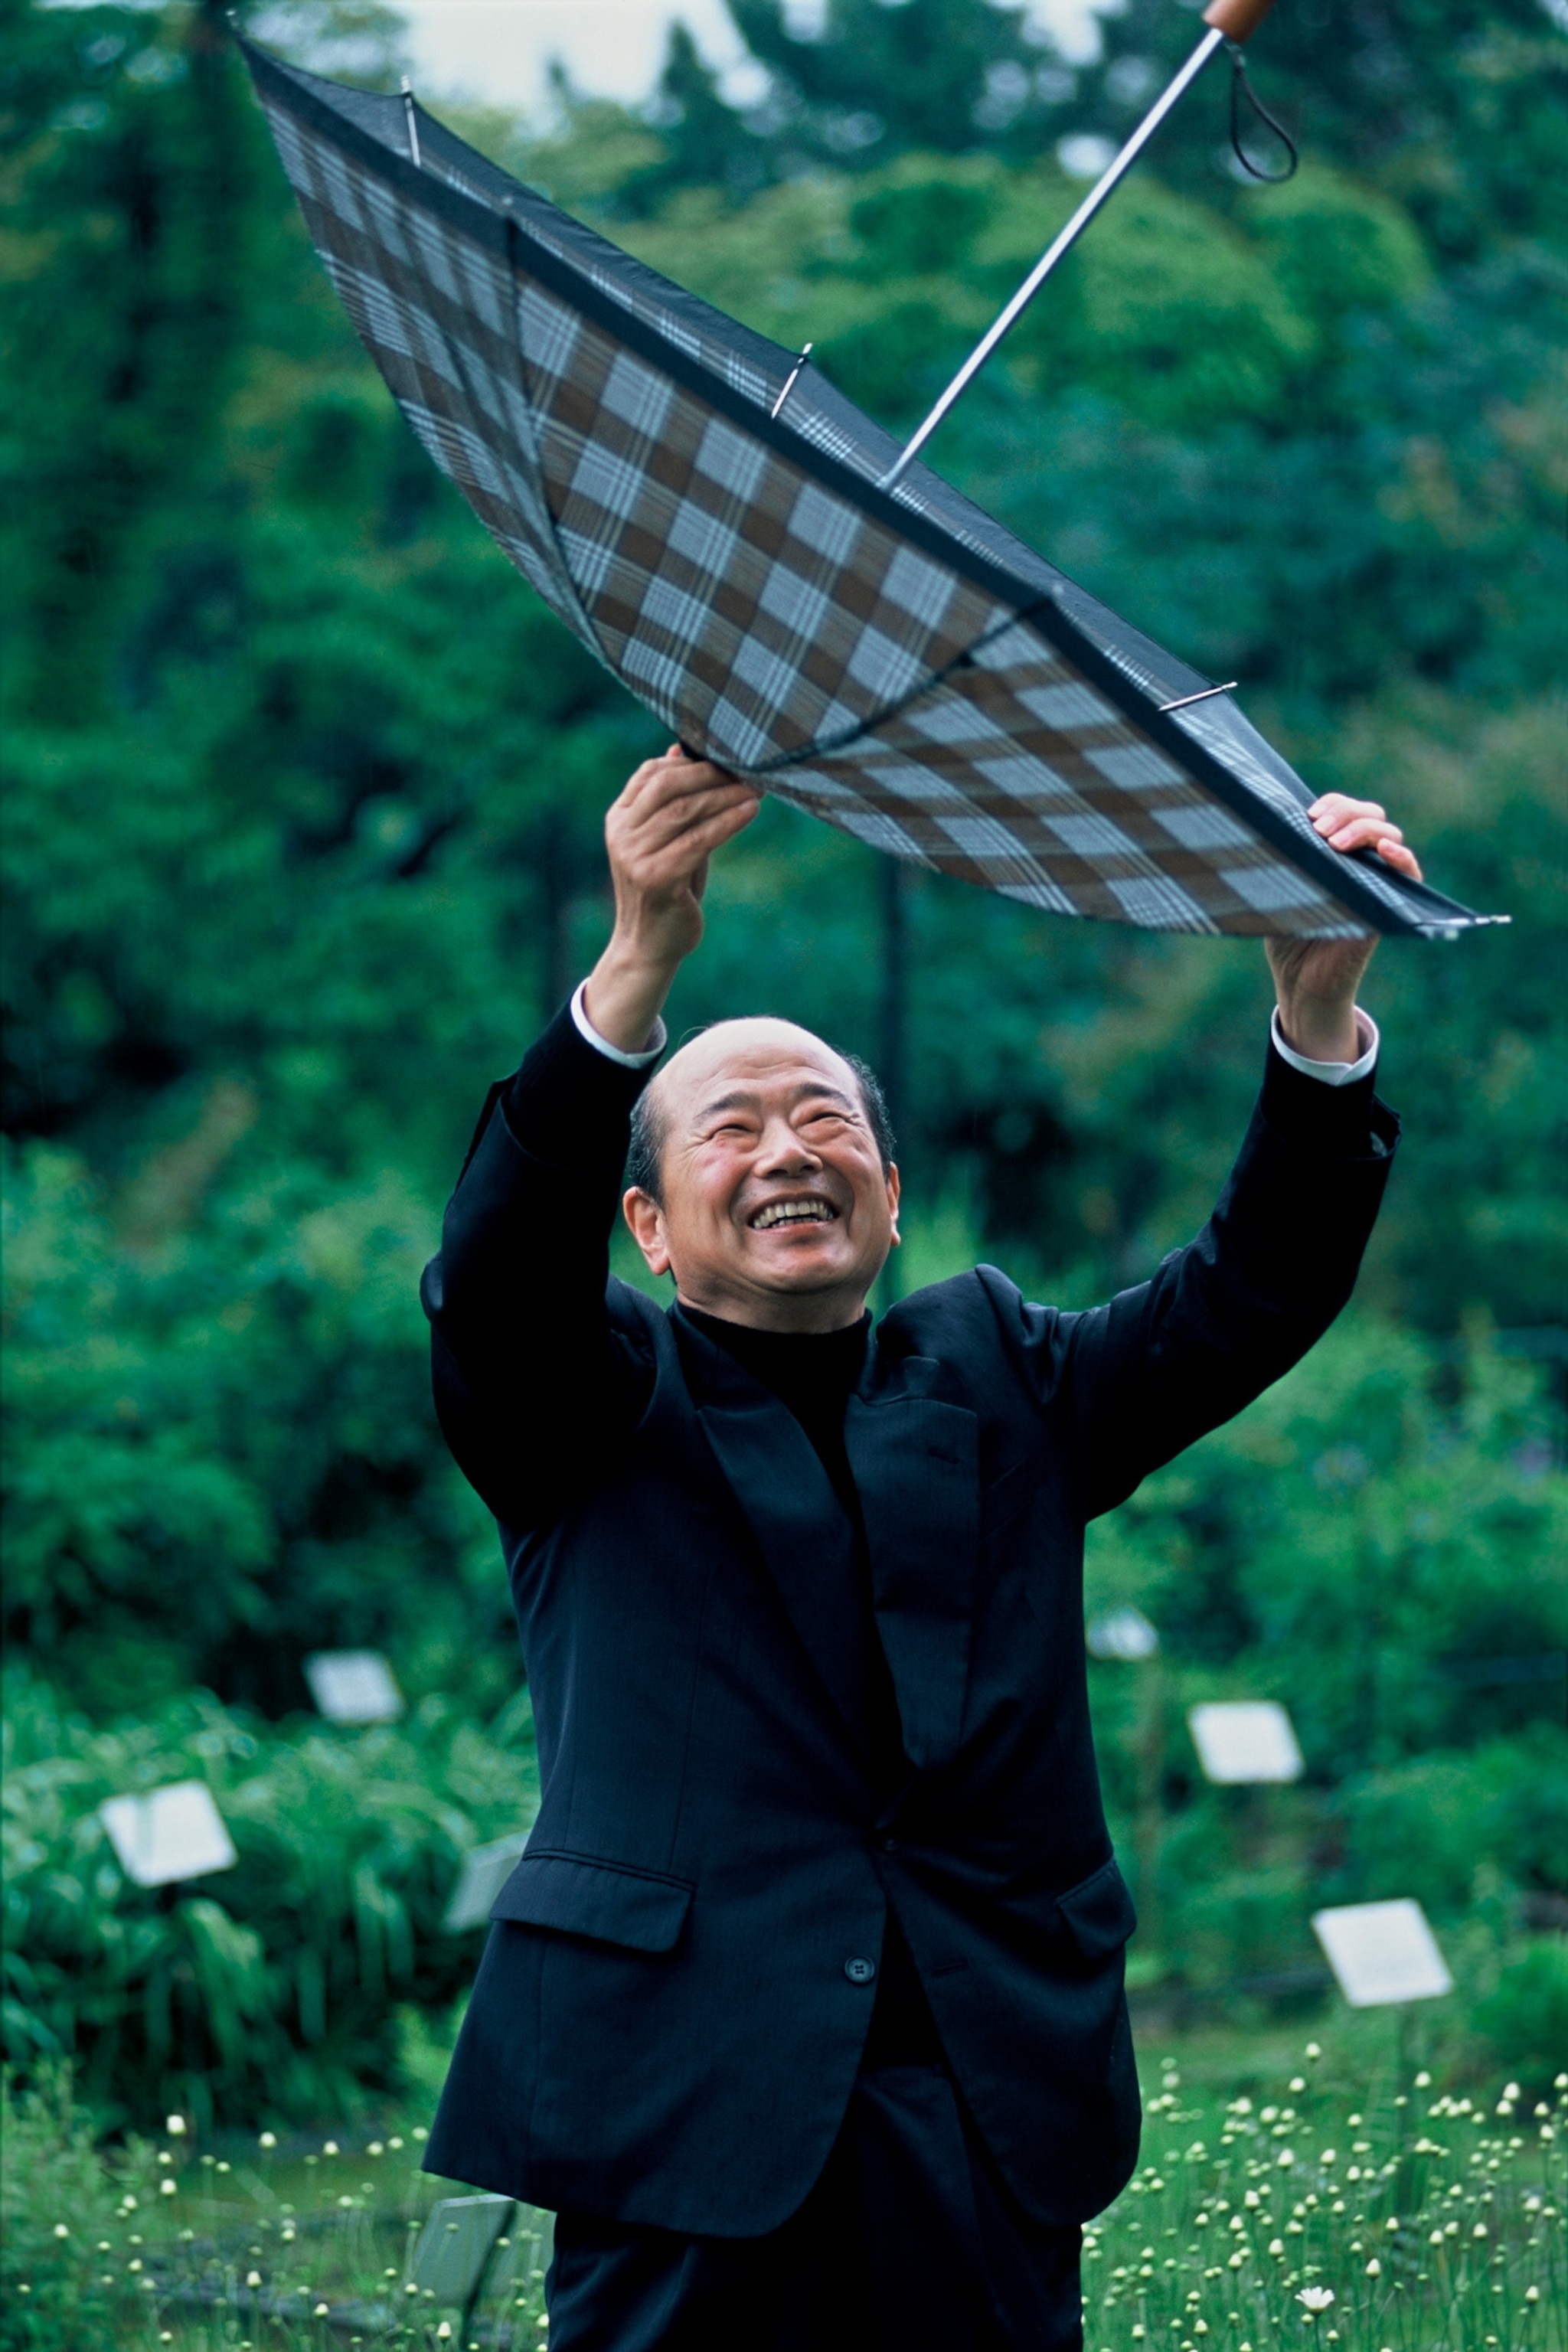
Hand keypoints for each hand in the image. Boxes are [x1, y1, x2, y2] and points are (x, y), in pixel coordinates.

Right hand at [582, 748, 759, 1053]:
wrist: (649, 945)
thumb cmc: (666, 889)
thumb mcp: (665, 839)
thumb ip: (674, 802)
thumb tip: (681, 750)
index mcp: (618, 819)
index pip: (650, 773)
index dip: (690, 762)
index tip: (727, 758)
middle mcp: (621, 833)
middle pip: (668, 785)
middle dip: (711, 774)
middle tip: (747, 770)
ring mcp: (635, 855)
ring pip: (686, 810)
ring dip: (726, 795)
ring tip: (757, 789)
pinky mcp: (657, 876)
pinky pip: (699, 839)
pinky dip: (728, 822)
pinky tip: (750, 811)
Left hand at [1265, 793, 1423, 1061]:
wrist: (1298, 980)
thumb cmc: (1289, 932)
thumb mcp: (1284, 887)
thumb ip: (1289, 857)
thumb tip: (1275, 824)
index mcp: (1337, 853)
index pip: (1347, 811)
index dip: (1334, 804)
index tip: (1309, 815)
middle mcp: (1362, 863)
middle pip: (1372, 816)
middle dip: (1346, 812)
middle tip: (1319, 829)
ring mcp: (1378, 882)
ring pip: (1390, 836)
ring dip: (1365, 830)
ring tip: (1335, 843)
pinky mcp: (1390, 907)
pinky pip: (1409, 875)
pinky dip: (1401, 857)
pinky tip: (1385, 851)